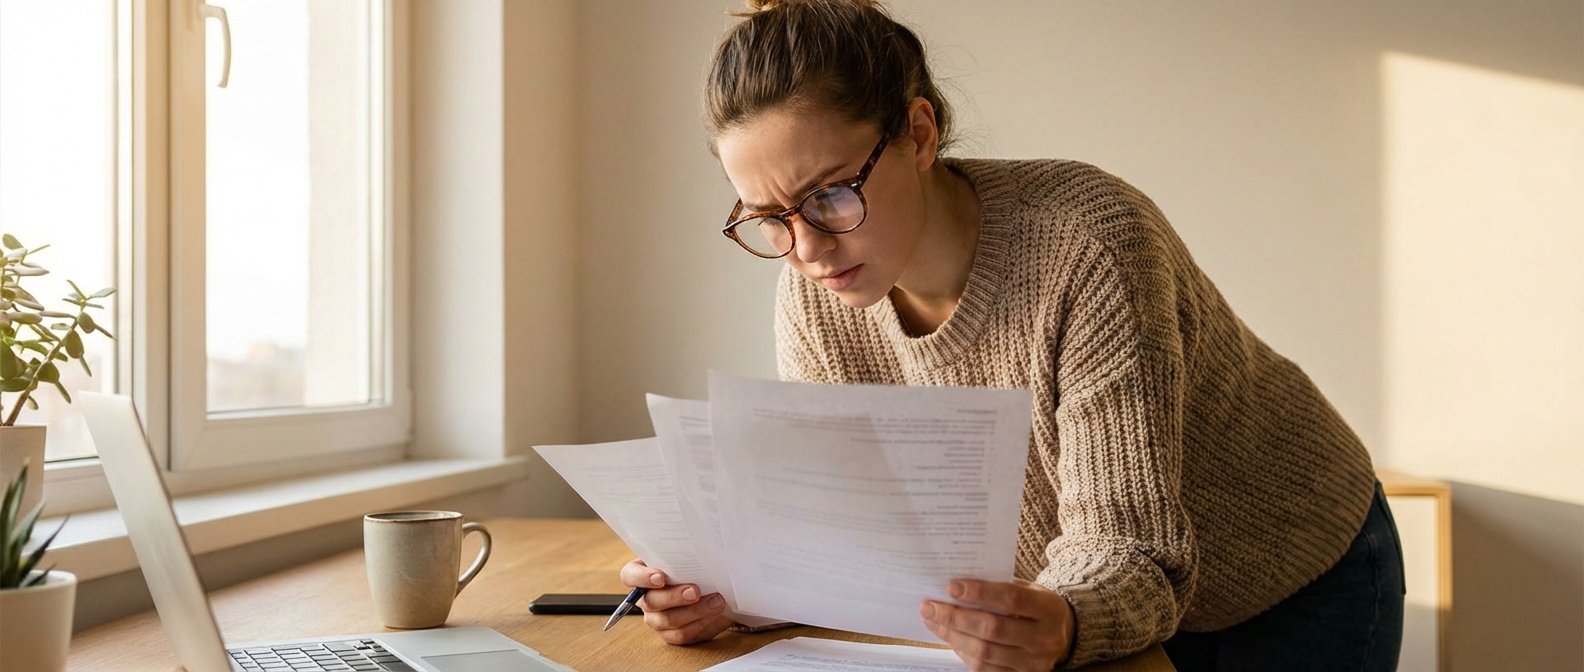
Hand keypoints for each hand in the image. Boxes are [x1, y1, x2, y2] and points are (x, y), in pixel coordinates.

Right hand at [618, 558, 733, 644]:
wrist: (714, 589)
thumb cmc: (697, 568)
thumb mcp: (689, 556)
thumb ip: (685, 553)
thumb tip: (697, 547)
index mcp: (642, 575)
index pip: (630, 575)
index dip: (642, 578)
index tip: (660, 577)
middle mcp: (646, 599)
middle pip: (651, 601)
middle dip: (674, 596)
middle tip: (695, 591)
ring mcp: (656, 619)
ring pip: (667, 620)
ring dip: (694, 612)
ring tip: (716, 601)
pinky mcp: (671, 634)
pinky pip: (681, 634)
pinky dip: (700, 624)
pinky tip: (714, 613)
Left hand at [921, 578, 1075, 671]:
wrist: (1062, 633)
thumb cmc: (1036, 606)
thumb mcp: (1028, 589)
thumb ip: (999, 586)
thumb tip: (956, 588)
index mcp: (1050, 609)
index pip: (1011, 599)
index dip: (980, 593)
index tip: (952, 587)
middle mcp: (1045, 639)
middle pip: (993, 629)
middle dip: (956, 617)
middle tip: (930, 606)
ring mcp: (1034, 663)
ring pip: (985, 652)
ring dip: (953, 636)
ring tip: (933, 621)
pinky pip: (985, 669)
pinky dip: (963, 653)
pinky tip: (950, 638)